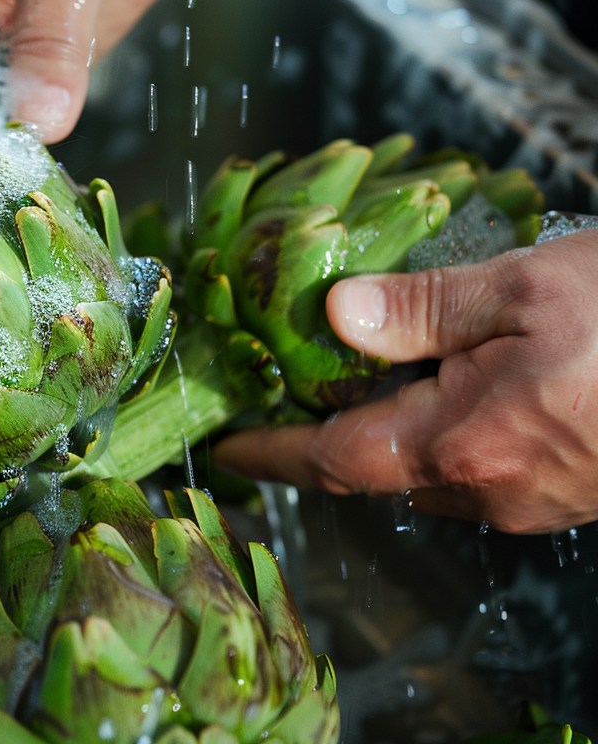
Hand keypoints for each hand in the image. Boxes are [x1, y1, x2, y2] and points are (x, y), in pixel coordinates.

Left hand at [214, 231, 597, 534]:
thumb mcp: (523, 286)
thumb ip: (421, 307)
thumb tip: (334, 315)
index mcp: (463, 442)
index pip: (328, 460)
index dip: (266, 452)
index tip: (221, 446)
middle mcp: (492, 488)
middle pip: (373, 468)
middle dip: (322, 433)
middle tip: (281, 386)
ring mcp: (536, 499)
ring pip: (427, 469)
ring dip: (385, 428)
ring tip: (356, 373)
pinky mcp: (571, 491)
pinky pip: (479, 467)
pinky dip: (441, 430)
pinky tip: (449, 381)